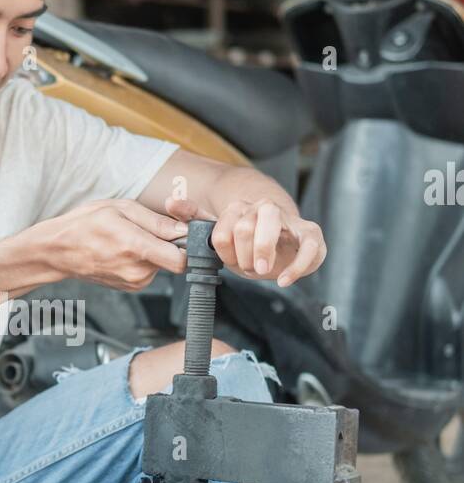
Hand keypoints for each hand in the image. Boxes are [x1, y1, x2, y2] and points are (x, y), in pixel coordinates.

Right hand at [37, 198, 187, 289]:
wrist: (59, 250)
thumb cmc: (85, 224)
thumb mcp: (121, 209)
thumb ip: (156, 221)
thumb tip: (184, 230)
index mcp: (136, 248)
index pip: (183, 259)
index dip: (189, 245)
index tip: (183, 232)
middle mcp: (137, 271)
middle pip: (174, 260)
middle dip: (169, 243)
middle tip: (148, 228)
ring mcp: (134, 283)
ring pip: (162, 264)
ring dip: (155, 250)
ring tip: (130, 237)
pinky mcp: (131, 287)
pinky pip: (149, 271)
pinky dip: (144, 259)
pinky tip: (125, 249)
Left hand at [164, 193, 325, 287]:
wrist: (283, 250)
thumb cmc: (248, 245)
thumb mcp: (220, 236)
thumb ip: (194, 218)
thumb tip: (171, 201)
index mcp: (241, 208)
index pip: (224, 228)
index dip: (224, 251)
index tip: (230, 262)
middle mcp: (265, 208)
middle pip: (245, 225)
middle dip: (242, 254)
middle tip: (247, 269)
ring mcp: (290, 220)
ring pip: (274, 223)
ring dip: (263, 252)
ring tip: (261, 271)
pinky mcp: (312, 234)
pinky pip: (308, 246)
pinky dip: (295, 268)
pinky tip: (283, 281)